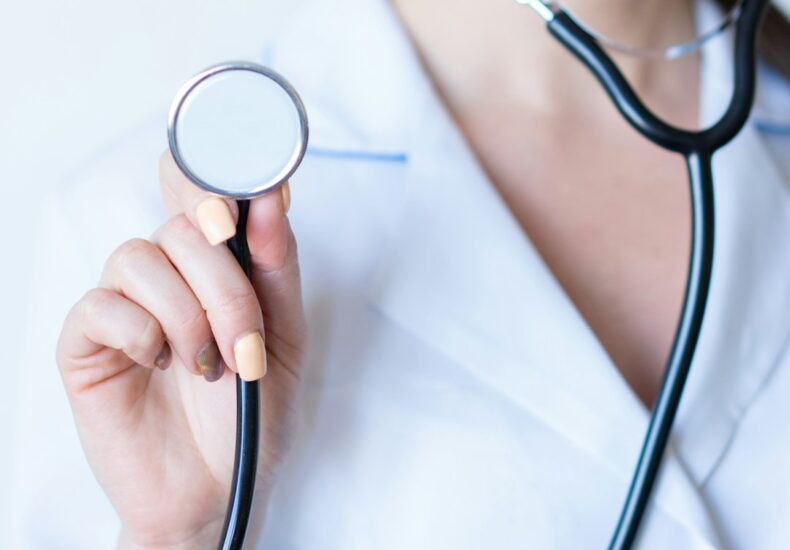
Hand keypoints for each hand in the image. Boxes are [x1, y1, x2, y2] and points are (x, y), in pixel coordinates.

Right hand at [57, 151, 305, 548]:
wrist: (219, 489)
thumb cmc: (252, 415)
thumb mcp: (285, 338)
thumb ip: (276, 267)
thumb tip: (270, 195)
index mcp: (217, 266)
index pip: (201, 189)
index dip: (216, 175)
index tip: (246, 199)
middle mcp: (170, 275)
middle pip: (182, 222)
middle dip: (224, 282)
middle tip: (246, 340)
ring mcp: (126, 305)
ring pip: (140, 255)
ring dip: (187, 313)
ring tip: (210, 366)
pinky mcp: (86, 343)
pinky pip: (101, 305)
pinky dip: (142, 333)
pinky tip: (161, 365)